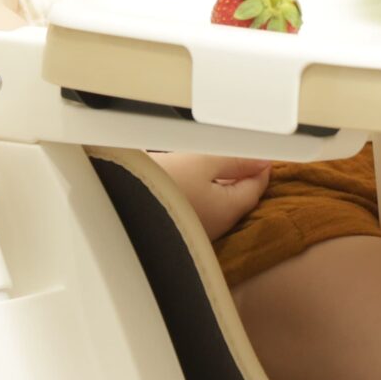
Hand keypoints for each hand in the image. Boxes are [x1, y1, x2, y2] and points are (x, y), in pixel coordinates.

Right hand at [148, 150, 274, 239]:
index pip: (256, 188)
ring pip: (215, 203)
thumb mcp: (203, 160)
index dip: (260, 166)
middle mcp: (215, 226)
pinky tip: (184, 178)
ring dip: (216, 183)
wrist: (115, 202)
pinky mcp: (175, 227)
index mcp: (228, 210)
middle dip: (240, 175)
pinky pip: (195, 207)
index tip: (259, 149)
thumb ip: (237, 160)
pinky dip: (196, 191)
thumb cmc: (160, 183)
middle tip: (236, 150)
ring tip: (208, 160)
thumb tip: (265, 159)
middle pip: (237, 198)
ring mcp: (193, 230)